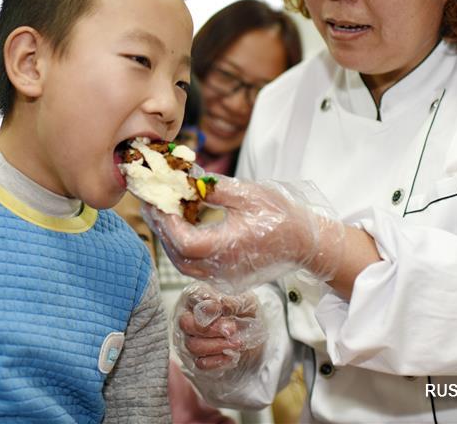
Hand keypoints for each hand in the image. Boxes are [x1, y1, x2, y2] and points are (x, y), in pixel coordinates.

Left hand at [144, 176, 344, 293]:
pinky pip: (195, 267)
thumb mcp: (248, 194)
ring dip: (170, 240)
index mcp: (229, 249)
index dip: (166, 222)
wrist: (305, 242)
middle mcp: (223, 270)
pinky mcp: (226, 278)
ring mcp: (224, 278)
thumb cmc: (281, 216)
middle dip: (162, 230)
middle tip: (150, 204)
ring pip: (184, 265)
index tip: (156, 200)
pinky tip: (182, 226)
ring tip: (162, 213)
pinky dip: (183, 248)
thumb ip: (214, 188)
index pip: (184, 242)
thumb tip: (186, 178)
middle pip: (178, 257)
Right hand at [173, 282, 266, 378]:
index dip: (206, 306)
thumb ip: (233, 302)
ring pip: (192, 345)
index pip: (192, 298)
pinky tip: (231, 355)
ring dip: (218, 345)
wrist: (252, 333)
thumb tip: (222, 306)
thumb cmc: (245, 311)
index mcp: (198, 295)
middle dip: (211, 329)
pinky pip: (200, 363)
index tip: (222, 309)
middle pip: (186, 323)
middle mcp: (188, 316)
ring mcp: (189, 338)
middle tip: (232, 330)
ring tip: (237, 343)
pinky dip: (218, 361)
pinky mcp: (196, 357)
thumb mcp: (246, 302)